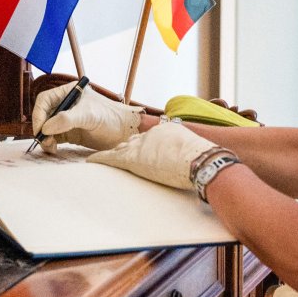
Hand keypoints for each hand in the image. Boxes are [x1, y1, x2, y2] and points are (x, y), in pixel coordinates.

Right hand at [32, 81, 144, 151]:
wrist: (124, 133)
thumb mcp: (89, 115)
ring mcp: (66, 119)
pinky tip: (53, 148)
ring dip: (45, 138)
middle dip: (41, 128)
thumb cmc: (111, 117)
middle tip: (44, 140)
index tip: (40, 129)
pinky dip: (50, 144)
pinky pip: (53, 138)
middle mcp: (66, 104)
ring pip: (46, 128)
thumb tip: (46, 128)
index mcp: (69, 92)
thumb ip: (67, 119)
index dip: (39, 114)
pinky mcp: (69, 133)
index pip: (45, 100)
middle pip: (43, 115)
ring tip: (50, 146)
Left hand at [88, 122, 219, 189]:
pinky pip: (111, 157)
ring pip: (121, 148)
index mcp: (168, 130)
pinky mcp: (133, 158)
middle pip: (133, 140)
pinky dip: (100, 159)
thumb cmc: (206, 163)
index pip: (150, 137)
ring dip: (112, 154)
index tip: (142, 151)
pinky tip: (90, 161)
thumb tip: (202, 166)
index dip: (145, 145)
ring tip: (101, 158)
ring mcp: (142, 144)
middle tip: (118, 153)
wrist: (202, 162)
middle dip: (126, 147)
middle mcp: (152, 133)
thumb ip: (192, 156)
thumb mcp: (199, 153)